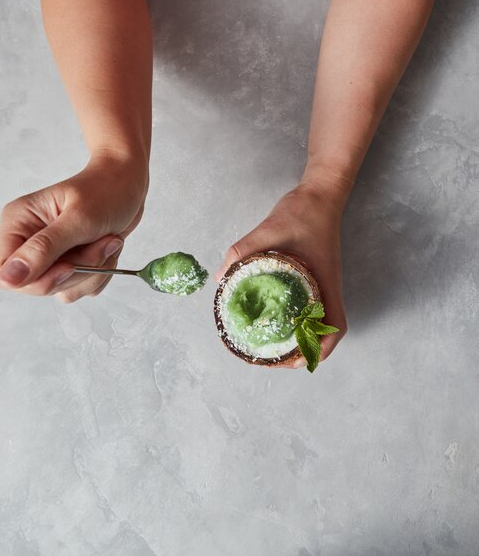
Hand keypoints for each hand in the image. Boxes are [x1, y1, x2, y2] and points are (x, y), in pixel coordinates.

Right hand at [0, 152, 147, 301]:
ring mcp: (49, 256)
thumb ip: (42, 249)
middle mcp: (28, 241)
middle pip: (35, 286)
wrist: (129, 186)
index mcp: (18, 222)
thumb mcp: (77, 219)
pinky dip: (100, 273)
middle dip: (74, 272)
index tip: (68, 266)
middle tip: (99, 244)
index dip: (33, 280)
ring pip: (61, 289)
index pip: (2, 273)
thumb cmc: (106, 191)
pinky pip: (79, 288)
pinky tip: (107, 248)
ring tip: (108, 241)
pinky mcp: (68, 265)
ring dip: (92, 272)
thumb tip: (5, 278)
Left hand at [215, 182, 346, 367]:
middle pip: (327, 332)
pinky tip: (277, 318)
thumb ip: (242, 252)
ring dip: (303, 339)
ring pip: (320, 322)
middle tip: (276, 359)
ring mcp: (324, 283)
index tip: (296, 360)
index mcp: (325, 283)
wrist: (319, 194)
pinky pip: (312, 306)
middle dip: (305, 352)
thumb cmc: (301, 213)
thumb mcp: (268, 231)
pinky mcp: (316, 276)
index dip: (319, 350)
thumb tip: (219, 278)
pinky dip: (299, 320)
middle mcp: (328, 288)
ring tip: (275, 347)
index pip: (335, 327)